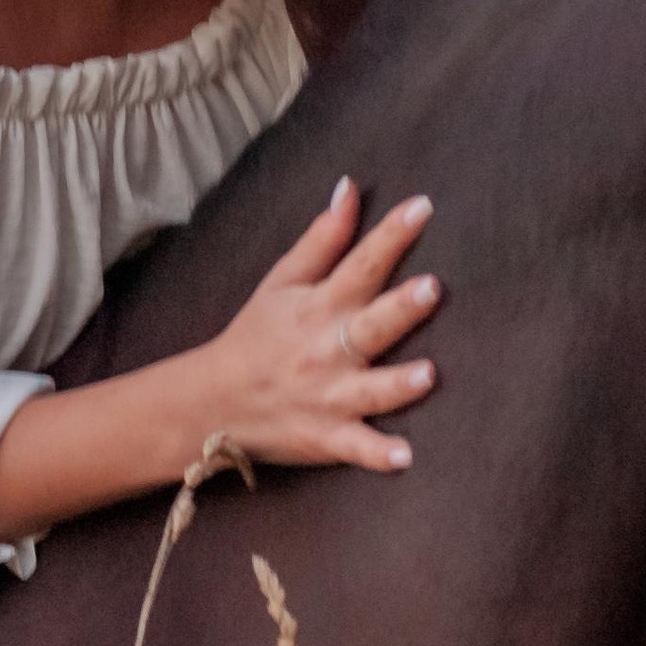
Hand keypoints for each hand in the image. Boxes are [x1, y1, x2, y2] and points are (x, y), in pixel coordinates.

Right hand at [177, 177, 440, 473]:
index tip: (423, 206)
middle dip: (400, 308)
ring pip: (369, 390)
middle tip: (432, 287)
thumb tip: (350, 187)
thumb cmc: (257, 336)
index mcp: (319, 306)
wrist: (213, 401)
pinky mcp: (326, 437)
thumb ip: (322, 239)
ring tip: (428, 374)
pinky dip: (376, 454)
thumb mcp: (282, 281)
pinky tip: (405, 458)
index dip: (391, 236)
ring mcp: (328, 396)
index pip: (360, 264)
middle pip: (369, 325)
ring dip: (397, 384)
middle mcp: (327, 349)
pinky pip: (355, 448)